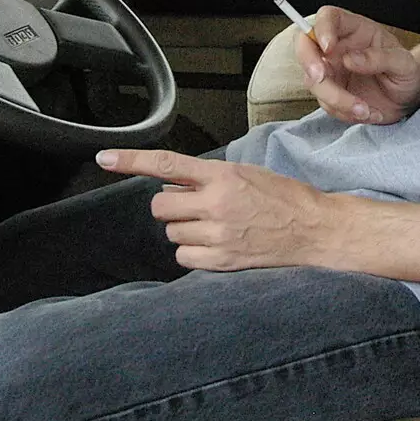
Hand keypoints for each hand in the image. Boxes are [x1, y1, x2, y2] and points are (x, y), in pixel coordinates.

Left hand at [96, 149, 336, 270]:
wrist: (316, 230)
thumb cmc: (285, 198)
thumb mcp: (247, 173)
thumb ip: (210, 177)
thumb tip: (173, 182)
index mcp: (222, 175)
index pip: (166, 165)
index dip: (130, 161)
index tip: (103, 159)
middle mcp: (216, 203)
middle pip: (161, 205)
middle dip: (173, 206)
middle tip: (197, 207)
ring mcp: (218, 235)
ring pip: (171, 233)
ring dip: (185, 230)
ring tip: (217, 228)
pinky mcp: (222, 261)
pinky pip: (184, 257)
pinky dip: (194, 253)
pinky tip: (216, 246)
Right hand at [295, 6, 419, 124]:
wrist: (407, 99)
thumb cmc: (406, 73)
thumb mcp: (403, 63)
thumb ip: (380, 57)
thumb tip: (351, 59)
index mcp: (354, 29)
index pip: (328, 17)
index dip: (322, 28)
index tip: (329, 47)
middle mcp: (337, 48)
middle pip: (305, 44)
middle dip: (309, 62)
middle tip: (322, 78)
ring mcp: (331, 71)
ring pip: (313, 80)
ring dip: (337, 99)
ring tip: (366, 110)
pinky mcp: (330, 93)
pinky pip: (326, 103)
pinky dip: (345, 113)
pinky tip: (368, 113)